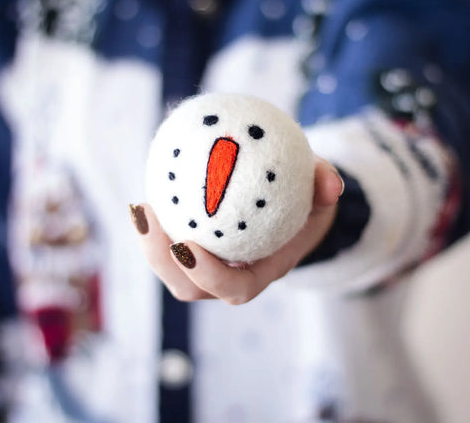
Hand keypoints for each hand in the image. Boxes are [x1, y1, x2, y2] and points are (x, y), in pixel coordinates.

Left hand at [129, 157, 342, 304]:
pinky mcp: (199, 248)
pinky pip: (173, 243)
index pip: (236, 288)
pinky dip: (158, 226)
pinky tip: (152, 191)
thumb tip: (331, 184)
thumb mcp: (320, 190)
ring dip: (151, 244)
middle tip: (148, 218)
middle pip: (191, 288)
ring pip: (175, 271)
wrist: (293, 209)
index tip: (184, 246)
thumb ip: (326, 185)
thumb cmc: (305, 201)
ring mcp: (214, 263)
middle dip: (162, 260)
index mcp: (264, 268)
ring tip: (140, 207)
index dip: (208, 275)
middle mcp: (234, 273)